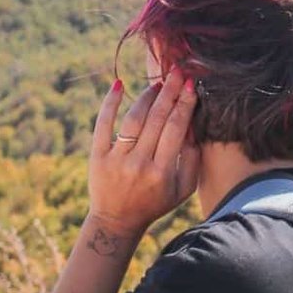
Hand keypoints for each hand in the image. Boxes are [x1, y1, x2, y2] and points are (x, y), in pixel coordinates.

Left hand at [87, 75, 198, 239]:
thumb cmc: (155, 202)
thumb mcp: (183, 189)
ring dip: (146, 96)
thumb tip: (195, 125)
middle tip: (177, 73)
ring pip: (133, 119)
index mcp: (162, 173)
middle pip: (156, 120)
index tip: (191, 85)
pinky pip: (103, 124)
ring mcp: (116, 159)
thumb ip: (193, 159)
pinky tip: (118, 85)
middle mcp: (139, 165)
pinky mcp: (97, 156)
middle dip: (169, 93)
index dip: (184, 104)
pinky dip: (109, 103)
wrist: (116, 220)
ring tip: (158, 83)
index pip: (175, 129)